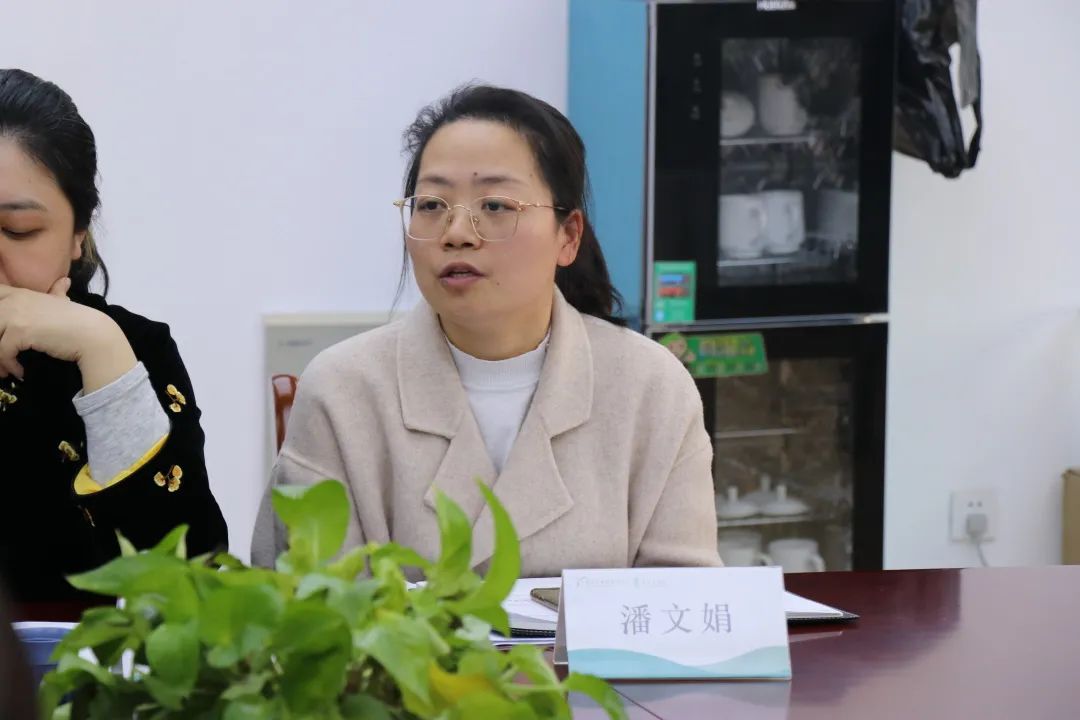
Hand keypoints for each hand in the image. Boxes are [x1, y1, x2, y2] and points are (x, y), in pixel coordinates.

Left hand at [0, 279, 136, 391]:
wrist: (92, 333)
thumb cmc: (78, 320)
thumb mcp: (62, 302)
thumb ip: (57, 292)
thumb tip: (65, 281)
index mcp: (20, 293)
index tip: (3, 334)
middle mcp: (14, 300)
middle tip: (2, 357)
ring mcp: (15, 314)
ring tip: (6, 369)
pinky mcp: (19, 331)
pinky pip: (2, 352)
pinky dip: (9, 365)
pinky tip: (20, 371)